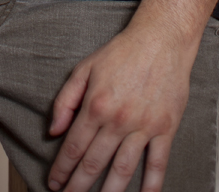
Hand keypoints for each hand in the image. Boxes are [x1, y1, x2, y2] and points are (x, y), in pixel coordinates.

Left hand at [47, 24, 196, 191]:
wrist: (160, 40)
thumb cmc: (123, 52)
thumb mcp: (84, 68)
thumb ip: (65, 100)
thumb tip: (54, 130)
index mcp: (96, 105)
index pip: (73, 147)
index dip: (61, 169)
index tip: (54, 183)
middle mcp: (118, 119)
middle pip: (94, 163)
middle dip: (78, 186)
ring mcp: (143, 126)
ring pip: (122, 170)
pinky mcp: (165, 128)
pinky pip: (158, 163)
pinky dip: (151, 185)